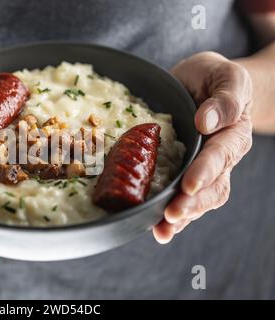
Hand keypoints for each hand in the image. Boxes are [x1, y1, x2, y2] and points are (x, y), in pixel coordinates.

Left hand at [153, 52, 252, 242]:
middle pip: (211, 187)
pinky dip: (173, 216)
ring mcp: (202, 169)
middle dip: (192, 204)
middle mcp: (220, 158)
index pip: (220, 156)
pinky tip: (159, 230)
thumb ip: (224, 98)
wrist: (204, 85)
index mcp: (232, 134)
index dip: (205, 172)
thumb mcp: (225, 77)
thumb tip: (207, 122)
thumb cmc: (214, 78)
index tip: (188, 185)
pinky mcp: (184, 173)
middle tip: (171, 215)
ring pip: (199, 199)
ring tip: (163, 229)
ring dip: (182, 216)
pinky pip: (183, 198)